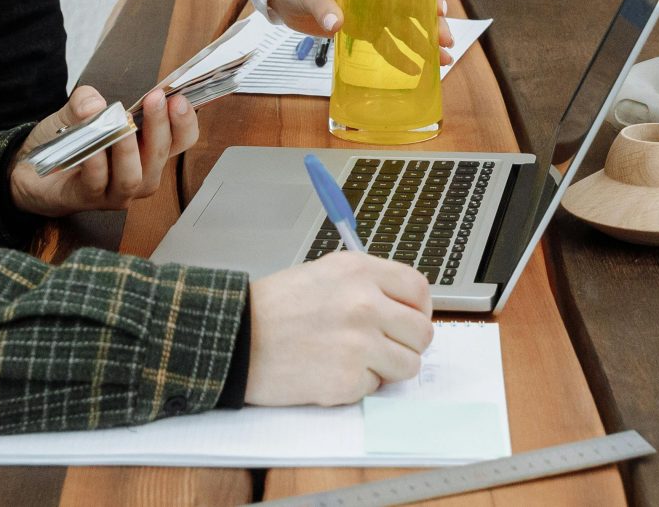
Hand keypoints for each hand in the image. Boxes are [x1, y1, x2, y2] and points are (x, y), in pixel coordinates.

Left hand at [8, 85, 194, 217]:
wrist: (32, 169)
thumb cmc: (67, 141)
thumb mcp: (78, 110)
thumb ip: (87, 100)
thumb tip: (96, 104)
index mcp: (147, 150)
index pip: (181, 140)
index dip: (185, 122)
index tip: (178, 98)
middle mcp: (139, 174)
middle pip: (161, 156)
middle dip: (160, 126)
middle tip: (155, 100)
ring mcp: (114, 192)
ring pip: (134, 177)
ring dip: (130, 149)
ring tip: (122, 124)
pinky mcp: (87, 199)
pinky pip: (98, 182)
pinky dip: (97, 162)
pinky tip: (92, 146)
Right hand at [245, 252, 434, 405]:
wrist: (236, 338)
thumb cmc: (273, 308)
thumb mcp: (324, 274)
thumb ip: (367, 285)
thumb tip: (403, 309)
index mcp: (360, 271)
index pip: (419, 290)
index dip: (419, 310)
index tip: (409, 321)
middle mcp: (365, 303)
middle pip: (422, 332)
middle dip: (407, 344)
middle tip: (384, 348)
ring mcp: (359, 343)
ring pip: (408, 365)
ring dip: (387, 369)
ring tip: (355, 361)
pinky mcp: (348, 378)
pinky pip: (375, 388)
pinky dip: (357, 385)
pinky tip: (329, 371)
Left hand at [261, 0, 454, 52]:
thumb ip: (324, 7)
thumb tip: (336, 23)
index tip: (438, 10)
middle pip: (417, 4)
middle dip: (435, 22)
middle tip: (446, 42)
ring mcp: (374, 11)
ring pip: (407, 26)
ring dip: (425, 42)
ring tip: (444, 61)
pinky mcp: (364, 28)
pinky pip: (388, 42)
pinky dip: (401, 56)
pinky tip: (415, 70)